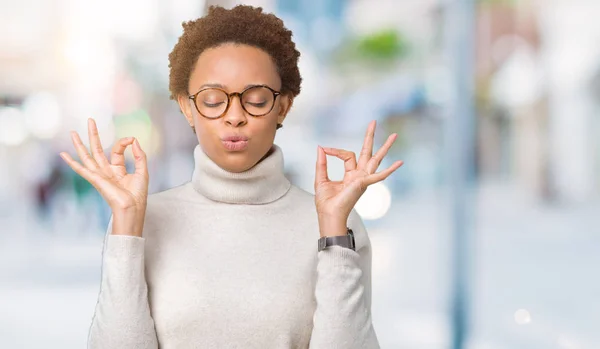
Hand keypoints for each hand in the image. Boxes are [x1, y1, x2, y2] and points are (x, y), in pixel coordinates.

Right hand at [59, 118, 148, 236]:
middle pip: (97, 149)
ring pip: (87, 156)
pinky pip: (81, 169)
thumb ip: (139, 155)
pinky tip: (63, 154)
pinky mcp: (95, 179)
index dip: (124, 142)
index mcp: (117, 170)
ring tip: (72, 132)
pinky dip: (71, 162)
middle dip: (94, 135)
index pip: (117, 150)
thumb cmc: (138, 194)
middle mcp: (106, 171)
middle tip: (91, 120)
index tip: (131, 139)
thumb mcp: (142, 170)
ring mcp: (99, 175)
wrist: (132, 207)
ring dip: (79, 144)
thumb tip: (134, 140)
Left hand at [314, 120, 402, 235]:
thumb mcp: (321, 179)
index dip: (335, 150)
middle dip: (370, 137)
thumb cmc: (326, 202)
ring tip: (394, 135)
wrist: (328, 215)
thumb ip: (322, 163)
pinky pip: (379, 175)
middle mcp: (359, 175)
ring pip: (376, 159)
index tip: (325, 149)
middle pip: (367, 152)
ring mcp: (363, 179)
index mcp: (350, 174)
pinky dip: (390, 170)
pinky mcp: (363, 183)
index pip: (347, 155)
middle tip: (373, 122)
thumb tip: (321, 148)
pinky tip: (400, 162)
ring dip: (385, 147)